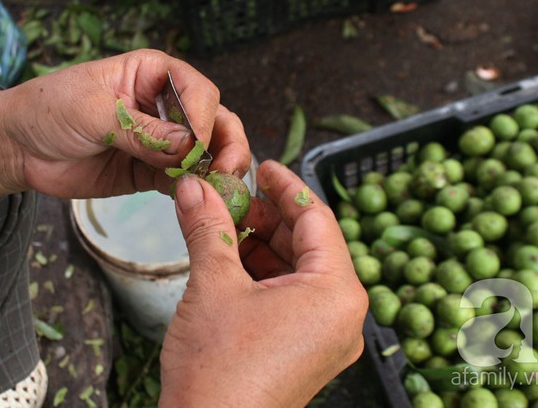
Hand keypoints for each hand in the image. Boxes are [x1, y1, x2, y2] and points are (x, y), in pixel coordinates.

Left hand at [0, 49, 248, 206]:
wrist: (21, 149)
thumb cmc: (51, 110)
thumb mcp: (95, 111)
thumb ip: (142, 129)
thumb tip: (189, 146)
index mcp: (154, 75)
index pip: (199, 92)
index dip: (204, 116)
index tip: (196, 143)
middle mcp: (165, 107)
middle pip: (215, 121)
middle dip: (227, 145)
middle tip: (227, 170)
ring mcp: (162, 142)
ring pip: (206, 154)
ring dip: (215, 171)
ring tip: (216, 190)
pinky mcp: (153, 172)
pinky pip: (184, 181)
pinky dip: (194, 191)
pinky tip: (195, 201)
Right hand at [159, 160, 367, 406]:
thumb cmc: (219, 368)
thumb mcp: (213, 285)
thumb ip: (208, 227)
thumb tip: (193, 187)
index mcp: (337, 292)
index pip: (317, 219)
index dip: (285, 186)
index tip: (261, 167)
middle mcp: (343, 315)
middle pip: (309, 244)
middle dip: (267, 218)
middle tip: (230, 200)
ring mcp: (327, 337)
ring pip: (299, 272)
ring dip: (262, 246)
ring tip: (224, 230)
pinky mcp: (308, 352)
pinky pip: (293, 298)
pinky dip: (264, 276)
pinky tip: (231, 263)